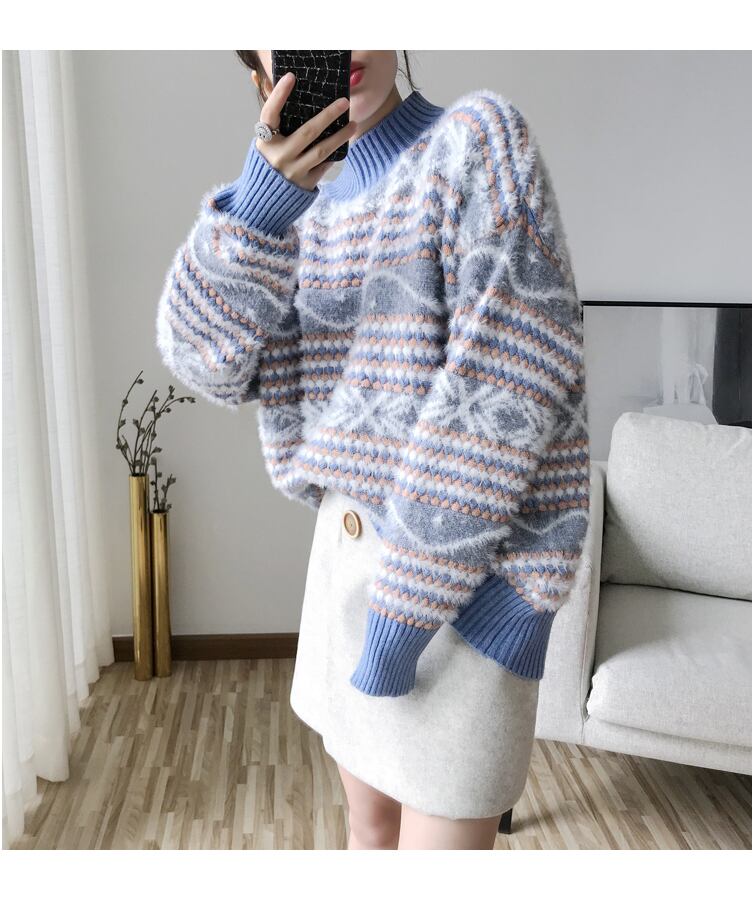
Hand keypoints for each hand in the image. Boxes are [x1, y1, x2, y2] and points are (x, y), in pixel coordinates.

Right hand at [255, 71, 356, 190]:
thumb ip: (270, 113)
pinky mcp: (305, 184)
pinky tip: (343, 145)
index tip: (291, 76)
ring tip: (353, 125)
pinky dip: (333, 154)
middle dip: (328, 115)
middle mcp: (279, 157)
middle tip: (344, 102)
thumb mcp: (265, 140)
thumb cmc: (268, 161)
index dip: (279, 95)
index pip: (270, 113)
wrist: (265, 199)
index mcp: (265, 142)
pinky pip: (324, 166)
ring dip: (340, 136)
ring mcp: (293, 172)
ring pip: (322, 150)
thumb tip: (257, 76)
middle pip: (307, 132)